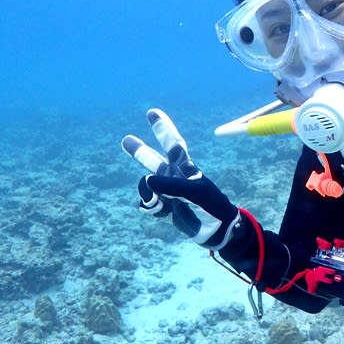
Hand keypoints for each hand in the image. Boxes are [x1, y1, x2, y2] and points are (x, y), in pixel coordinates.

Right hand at [121, 109, 240, 249]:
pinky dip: (150, 207)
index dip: (163, 128)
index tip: (152, 112)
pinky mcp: (165, 208)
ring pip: (146, 185)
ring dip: (147, 193)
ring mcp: (168, 192)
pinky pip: (148, 204)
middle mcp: (174, 177)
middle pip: (153, 160)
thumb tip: (146, 180)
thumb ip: (171, 185)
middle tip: (125, 140)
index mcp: (186, 168)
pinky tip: (161, 211)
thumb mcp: (195, 193)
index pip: (173, 144)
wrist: (217, 231)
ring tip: (158, 203)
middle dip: (139, 151)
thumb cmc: (211, 207)